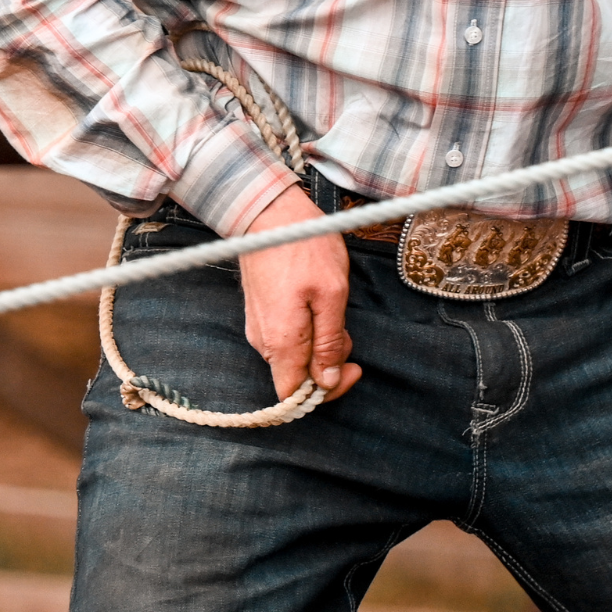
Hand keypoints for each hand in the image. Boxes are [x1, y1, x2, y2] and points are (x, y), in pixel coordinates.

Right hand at [225, 183, 363, 407]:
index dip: (326, 393)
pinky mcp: (261, 315)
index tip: (351, 370)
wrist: (269, 214)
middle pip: (297, 376)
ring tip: (334, 312)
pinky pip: (286, 339)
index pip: (294, 397)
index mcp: (281, 342)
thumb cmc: (304, 248)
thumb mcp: (331, 295)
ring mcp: (259, 328)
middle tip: (347, 332)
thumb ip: (328, 343)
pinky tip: (319, 307)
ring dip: (320, 344)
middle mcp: (263, 342)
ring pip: (294, 356)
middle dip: (329, 362)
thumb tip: (328, 381)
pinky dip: (308, 331)